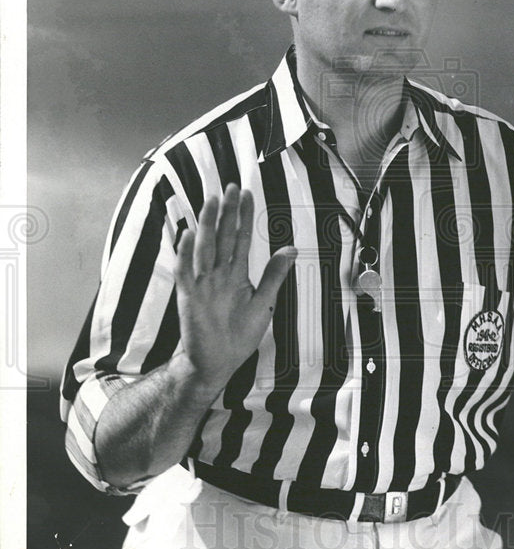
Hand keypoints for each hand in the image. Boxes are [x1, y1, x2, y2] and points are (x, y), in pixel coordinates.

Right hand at [175, 184, 296, 391]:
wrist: (216, 362)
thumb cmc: (238, 335)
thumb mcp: (263, 303)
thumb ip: (274, 275)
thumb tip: (292, 249)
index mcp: (236, 275)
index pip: (241, 238)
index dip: (244, 216)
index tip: (247, 194)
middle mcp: (218, 275)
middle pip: (223, 237)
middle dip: (227, 212)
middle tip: (230, 187)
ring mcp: (202, 284)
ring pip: (205, 248)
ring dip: (208, 225)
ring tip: (212, 201)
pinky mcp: (189, 297)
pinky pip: (186, 272)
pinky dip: (185, 254)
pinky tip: (187, 235)